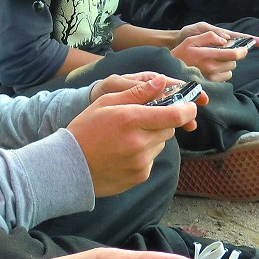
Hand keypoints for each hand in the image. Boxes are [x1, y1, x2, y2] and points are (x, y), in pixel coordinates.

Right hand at [69, 75, 198, 195]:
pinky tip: (123, 152)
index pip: (175, 115)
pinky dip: (144, 153)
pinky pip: (152, 159)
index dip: (188, 109)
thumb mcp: (106, 103)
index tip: (189, 105)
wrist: (68, 167)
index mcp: (131, 119)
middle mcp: (140, 142)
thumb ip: (137, 92)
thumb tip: (161, 81)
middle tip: (141, 120)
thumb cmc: (85, 130)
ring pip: (161, 143)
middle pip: (170, 128)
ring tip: (127, 138)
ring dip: (152, 137)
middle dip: (163, 121)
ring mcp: (141, 162)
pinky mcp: (140, 176)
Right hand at [171, 26, 244, 81]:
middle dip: (232, 57)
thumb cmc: (181, 53)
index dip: (242, 51)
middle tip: (223, 53)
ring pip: (230, 71)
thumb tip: (225, 40)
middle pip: (233, 63)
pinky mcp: (210, 84)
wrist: (170, 70)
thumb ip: (209, 36)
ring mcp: (210, 78)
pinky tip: (213, 69)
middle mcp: (210, 68)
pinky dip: (222, 73)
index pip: (232, 54)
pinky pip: (224, 78)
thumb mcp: (191, 39)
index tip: (243, 48)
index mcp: (206, 55)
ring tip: (215, 61)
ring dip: (227, 65)